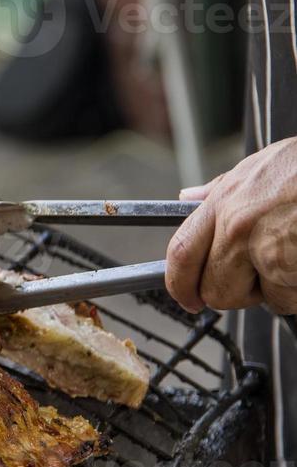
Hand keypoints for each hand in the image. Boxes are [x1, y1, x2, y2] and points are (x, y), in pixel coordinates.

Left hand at [166, 137, 296, 314]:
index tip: (187, 298)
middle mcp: (237, 226)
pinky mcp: (290, 267)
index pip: (181, 253)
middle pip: (214, 290)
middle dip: (235, 293)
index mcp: (224, 201)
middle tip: (259, 276)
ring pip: (254, 299)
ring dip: (273, 291)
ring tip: (292, 257)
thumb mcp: (260, 167)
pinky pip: (287, 298)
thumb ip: (221, 190)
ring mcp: (265, 248)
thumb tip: (189, 199)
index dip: (179, 284)